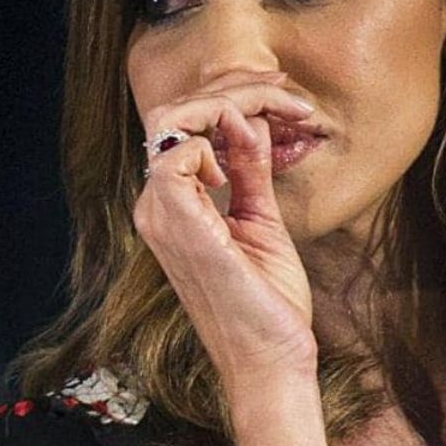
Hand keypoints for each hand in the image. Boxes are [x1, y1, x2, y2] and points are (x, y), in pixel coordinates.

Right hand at [133, 70, 320, 384]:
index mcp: (171, 205)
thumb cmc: (266, 300)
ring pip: (172, 119)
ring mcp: (161, 214)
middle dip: (234, 89)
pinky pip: (177, 151)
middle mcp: (156, 206)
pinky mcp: (178, 222)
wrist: (271, 357)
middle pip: (173, 112)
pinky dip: (217, 135)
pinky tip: (251, 146)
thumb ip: (249, 169)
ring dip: (232, 100)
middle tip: (288, 94)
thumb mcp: (260, 217)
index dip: (232, 99)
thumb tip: (250, 122)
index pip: (181, 125)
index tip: (285, 101)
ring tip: (283, 107)